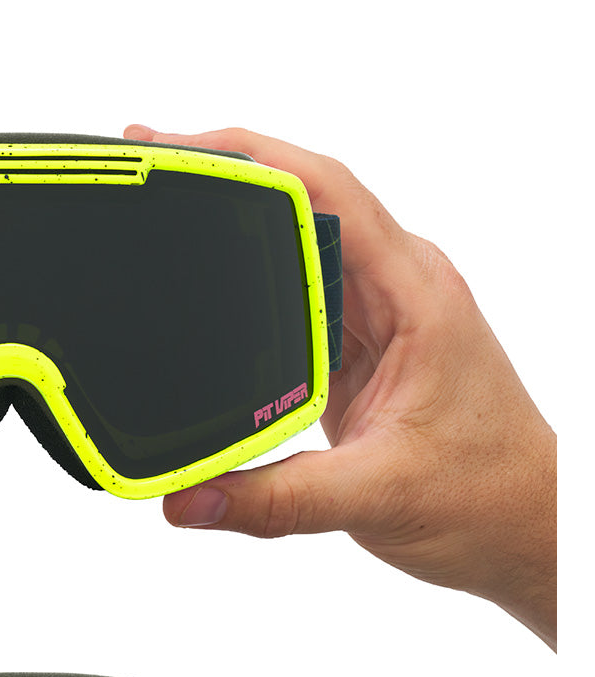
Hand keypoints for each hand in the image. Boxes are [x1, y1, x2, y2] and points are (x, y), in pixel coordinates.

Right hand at [126, 124, 556, 649]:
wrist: (526, 528)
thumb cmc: (485, 497)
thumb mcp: (375, 495)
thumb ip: (274, 500)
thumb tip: (186, 497)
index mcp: (417, 296)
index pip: (329, 192)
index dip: (251, 157)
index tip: (178, 148)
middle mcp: (401, 289)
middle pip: (308, 198)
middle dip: (227, 171)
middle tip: (150, 164)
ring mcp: (381, 316)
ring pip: (303, 241)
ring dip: (238, 220)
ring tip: (166, 203)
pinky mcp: (361, 349)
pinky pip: (301, 292)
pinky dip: (250, 278)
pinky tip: (208, 280)